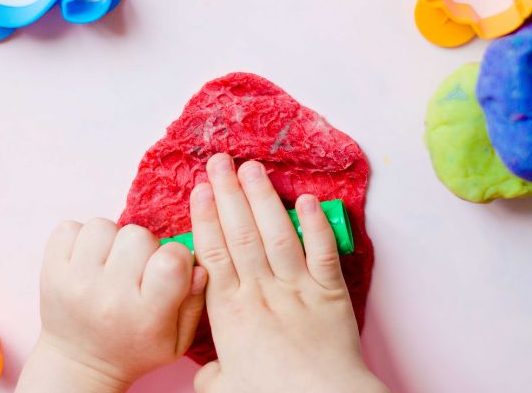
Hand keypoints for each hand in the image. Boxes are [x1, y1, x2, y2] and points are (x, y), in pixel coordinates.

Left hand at [16, 219, 206, 392]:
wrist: (80, 365)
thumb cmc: (135, 348)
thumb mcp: (176, 340)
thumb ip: (193, 303)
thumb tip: (198, 266)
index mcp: (146, 315)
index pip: (172, 259)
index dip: (176, 256)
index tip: (169, 269)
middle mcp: (109, 298)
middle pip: (137, 235)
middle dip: (143, 247)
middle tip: (137, 269)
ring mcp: (76, 283)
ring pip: (103, 226)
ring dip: (111, 239)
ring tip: (111, 263)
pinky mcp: (50, 272)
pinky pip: (69, 227)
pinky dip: (81, 237)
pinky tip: (89, 259)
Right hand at [190, 153, 387, 392]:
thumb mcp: (223, 389)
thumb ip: (212, 372)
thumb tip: (209, 368)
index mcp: (230, 312)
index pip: (214, 253)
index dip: (207, 217)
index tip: (201, 189)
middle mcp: (262, 291)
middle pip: (242, 233)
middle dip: (229, 193)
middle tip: (220, 160)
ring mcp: (298, 288)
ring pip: (277, 234)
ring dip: (264, 199)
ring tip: (253, 168)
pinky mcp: (330, 293)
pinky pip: (322, 252)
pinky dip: (315, 224)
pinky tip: (307, 199)